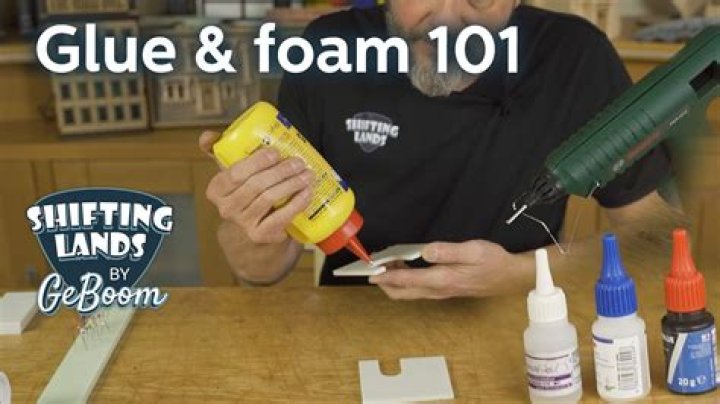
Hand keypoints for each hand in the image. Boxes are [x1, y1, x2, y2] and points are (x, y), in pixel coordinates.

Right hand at [200, 131, 313, 243]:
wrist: (254, 229)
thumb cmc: (246, 192)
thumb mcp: (232, 172)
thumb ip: (220, 150)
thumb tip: (206, 136)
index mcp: (216, 189)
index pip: (235, 173)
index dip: (256, 162)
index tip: (276, 152)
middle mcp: (226, 208)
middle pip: (255, 185)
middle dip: (280, 171)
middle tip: (298, 162)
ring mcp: (243, 224)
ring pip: (268, 199)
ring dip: (291, 184)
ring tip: (307, 174)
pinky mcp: (260, 235)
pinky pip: (280, 217)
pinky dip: (296, 203)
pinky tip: (307, 193)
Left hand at [369, 240, 533, 299]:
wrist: (509, 277)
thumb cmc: (492, 261)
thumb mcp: (472, 251)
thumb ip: (447, 251)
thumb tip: (425, 251)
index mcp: (442, 279)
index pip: (406, 280)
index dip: (386, 276)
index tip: (371, 272)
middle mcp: (438, 290)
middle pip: (402, 293)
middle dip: (385, 282)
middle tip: (376, 266)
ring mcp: (440, 293)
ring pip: (409, 293)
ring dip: (395, 282)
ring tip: (389, 263)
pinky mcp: (444, 291)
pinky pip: (418, 290)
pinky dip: (406, 282)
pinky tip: (406, 267)